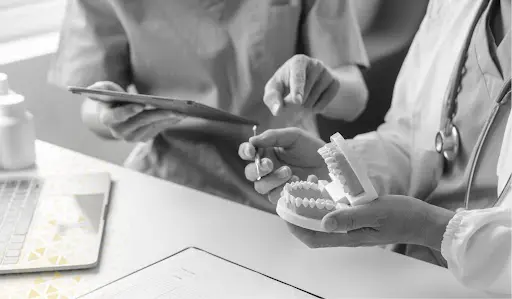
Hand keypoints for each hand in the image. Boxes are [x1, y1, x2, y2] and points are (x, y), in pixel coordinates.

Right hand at [83, 81, 184, 141]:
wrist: (118, 112)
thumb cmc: (112, 98)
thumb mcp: (105, 90)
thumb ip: (100, 88)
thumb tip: (93, 88)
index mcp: (108, 119)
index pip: (117, 117)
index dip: (128, 111)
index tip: (140, 104)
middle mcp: (119, 132)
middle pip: (140, 122)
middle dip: (157, 114)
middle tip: (172, 109)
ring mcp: (132, 137)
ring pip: (152, 127)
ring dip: (167, 119)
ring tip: (180, 111)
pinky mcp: (144, 138)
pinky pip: (158, 130)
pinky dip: (169, 122)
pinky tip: (179, 115)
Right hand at [238, 128, 328, 203]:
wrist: (331, 164)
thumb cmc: (311, 148)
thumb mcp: (293, 136)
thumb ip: (273, 136)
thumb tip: (253, 140)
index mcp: (266, 152)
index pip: (246, 153)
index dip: (245, 152)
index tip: (251, 151)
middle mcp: (267, 170)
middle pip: (250, 173)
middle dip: (258, 169)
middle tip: (270, 164)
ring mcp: (275, 185)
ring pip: (261, 187)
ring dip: (272, 180)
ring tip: (289, 172)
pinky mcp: (284, 196)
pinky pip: (275, 197)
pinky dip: (283, 190)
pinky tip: (297, 182)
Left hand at [263, 54, 340, 115]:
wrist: (304, 82)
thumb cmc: (284, 85)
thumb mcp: (274, 89)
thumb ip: (272, 99)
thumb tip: (277, 111)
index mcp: (299, 61)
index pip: (298, 76)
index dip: (297, 89)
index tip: (297, 101)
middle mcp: (315, 63)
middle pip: (306, 92)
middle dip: (296, 103)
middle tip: (292, 100)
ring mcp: (328, 72)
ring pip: (315, 99)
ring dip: (305, 106)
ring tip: (302, 100)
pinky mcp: (335, 82)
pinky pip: (326, 102)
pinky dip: (317, 108)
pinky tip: (312, 102)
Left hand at [288, 195, 454, 249]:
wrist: (422, 221)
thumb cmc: (402, 217)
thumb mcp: (375, 212)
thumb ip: (349, 217)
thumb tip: (323, 221)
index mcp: (348, 237)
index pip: (312, 238)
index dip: (294, 227)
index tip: (284, 211)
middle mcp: (346, 235)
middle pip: (313, 231)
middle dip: (298, 215)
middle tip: (291, 196)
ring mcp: (352, 228)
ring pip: (323, 221)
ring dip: (311, 207)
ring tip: (305, 186)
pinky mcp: (358, 219)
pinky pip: (336, 213)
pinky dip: (326, 202)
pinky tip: (325, 187)